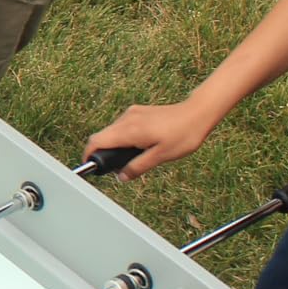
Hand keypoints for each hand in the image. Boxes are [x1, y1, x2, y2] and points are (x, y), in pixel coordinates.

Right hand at [84, 99, 218, 179]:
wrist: (198, 113)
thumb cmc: (183, 134)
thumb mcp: (160, 157)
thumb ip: (137, 167)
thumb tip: (121, 176)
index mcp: (129, 130)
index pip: (97, 141)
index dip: (89, 155)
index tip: (91, 166)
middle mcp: (127, 119)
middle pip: (101, 136)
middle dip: (102, 152)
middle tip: (115, 167)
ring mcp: (132, 113)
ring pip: (111, 131)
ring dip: (114, 145)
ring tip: (131, 158)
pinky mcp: (138, 112)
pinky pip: (122, 126)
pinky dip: (122, 138)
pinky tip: (138, 146)